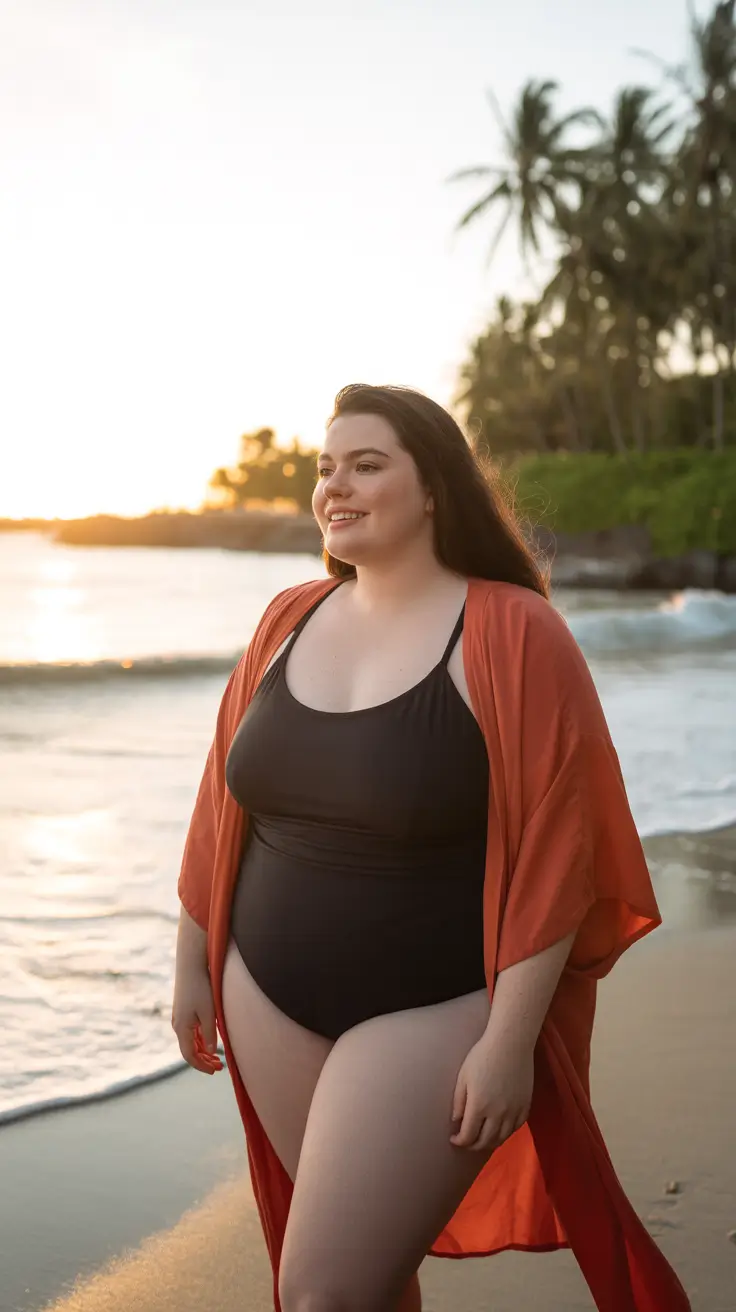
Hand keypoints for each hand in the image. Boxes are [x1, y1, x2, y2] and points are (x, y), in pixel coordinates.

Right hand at [171, 962, 223, 1074]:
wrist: (191, 965)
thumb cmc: (201, 987)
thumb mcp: (209, 1013)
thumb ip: (210, 1034)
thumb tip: (211, 1052)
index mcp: (181, 1028)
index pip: (189, 1055)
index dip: (201, 1066)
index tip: (214, 1071)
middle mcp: (178, 1025)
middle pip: (189, 1050)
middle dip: (203, 1060)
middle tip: (219, 1067)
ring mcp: (180, 1018)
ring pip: (190, 1041)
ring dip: (203, 1051)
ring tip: (217, 1058)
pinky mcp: (184, 1010)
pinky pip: (191, 1031)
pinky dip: (200, 1040)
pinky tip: (210, 1041)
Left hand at [449, 1036, 532, 1151]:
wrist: (511, 1043)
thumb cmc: (482, 1056)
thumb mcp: (463, 1077)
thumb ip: (458, 1101)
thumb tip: (456, 1121)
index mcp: (479, 1106)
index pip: (468, 1135)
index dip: (460, 1141)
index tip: (454, 1139)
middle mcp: (498, 1114)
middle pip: (485, 1141)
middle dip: (473, 1145)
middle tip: (467, 1142)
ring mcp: (514, 1111)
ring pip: (502, 1138)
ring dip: (491, 1143)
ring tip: (482, 1140)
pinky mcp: (526, 1105)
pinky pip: (516, 1127)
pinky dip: (507, 1133)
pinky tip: (501, 1130)